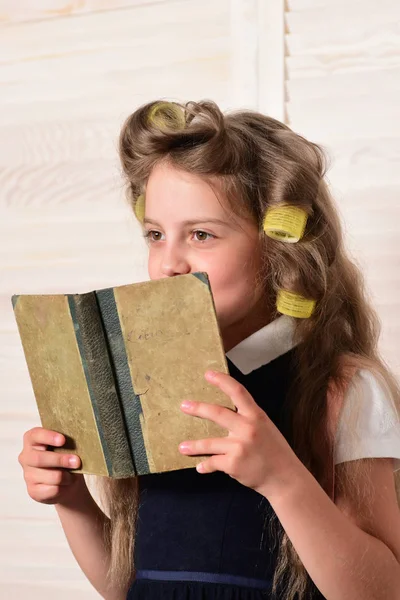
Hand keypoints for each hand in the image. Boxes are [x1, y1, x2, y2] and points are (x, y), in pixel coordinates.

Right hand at [18, 427, 83, 504]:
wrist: (68, 481)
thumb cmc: (66, 457)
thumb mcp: (66, 447)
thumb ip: (67, 443)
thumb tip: (77, 444)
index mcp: (32, 440)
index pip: (35, 435)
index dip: (48, 436)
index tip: (63, 440)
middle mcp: (26, 457)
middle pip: (39, 458)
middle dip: (60, 460)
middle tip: (77, 461)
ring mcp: (28, 475)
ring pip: (50, 476)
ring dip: (66, 476)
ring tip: (72, 475)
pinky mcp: (33, 491)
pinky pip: (52, 490)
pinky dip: (63, 487)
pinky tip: (65, 484)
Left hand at [178, 370, 300, 496]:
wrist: (285, 478)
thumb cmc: (275, 451)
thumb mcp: (265, 428)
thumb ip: (248, 419)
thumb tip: (225, 415)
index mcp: (256, 416)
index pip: (238, 392)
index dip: (222, 381)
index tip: (208, 374)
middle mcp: (247, 428)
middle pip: (217, 413)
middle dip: (198, 409)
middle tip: (184, 405)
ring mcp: (240, 447)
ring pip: (209, 443)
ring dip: (194, 445)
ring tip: (182, 447)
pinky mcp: (234, 464)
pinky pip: (213, 463)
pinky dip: (206, 466)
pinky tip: (201, 467)